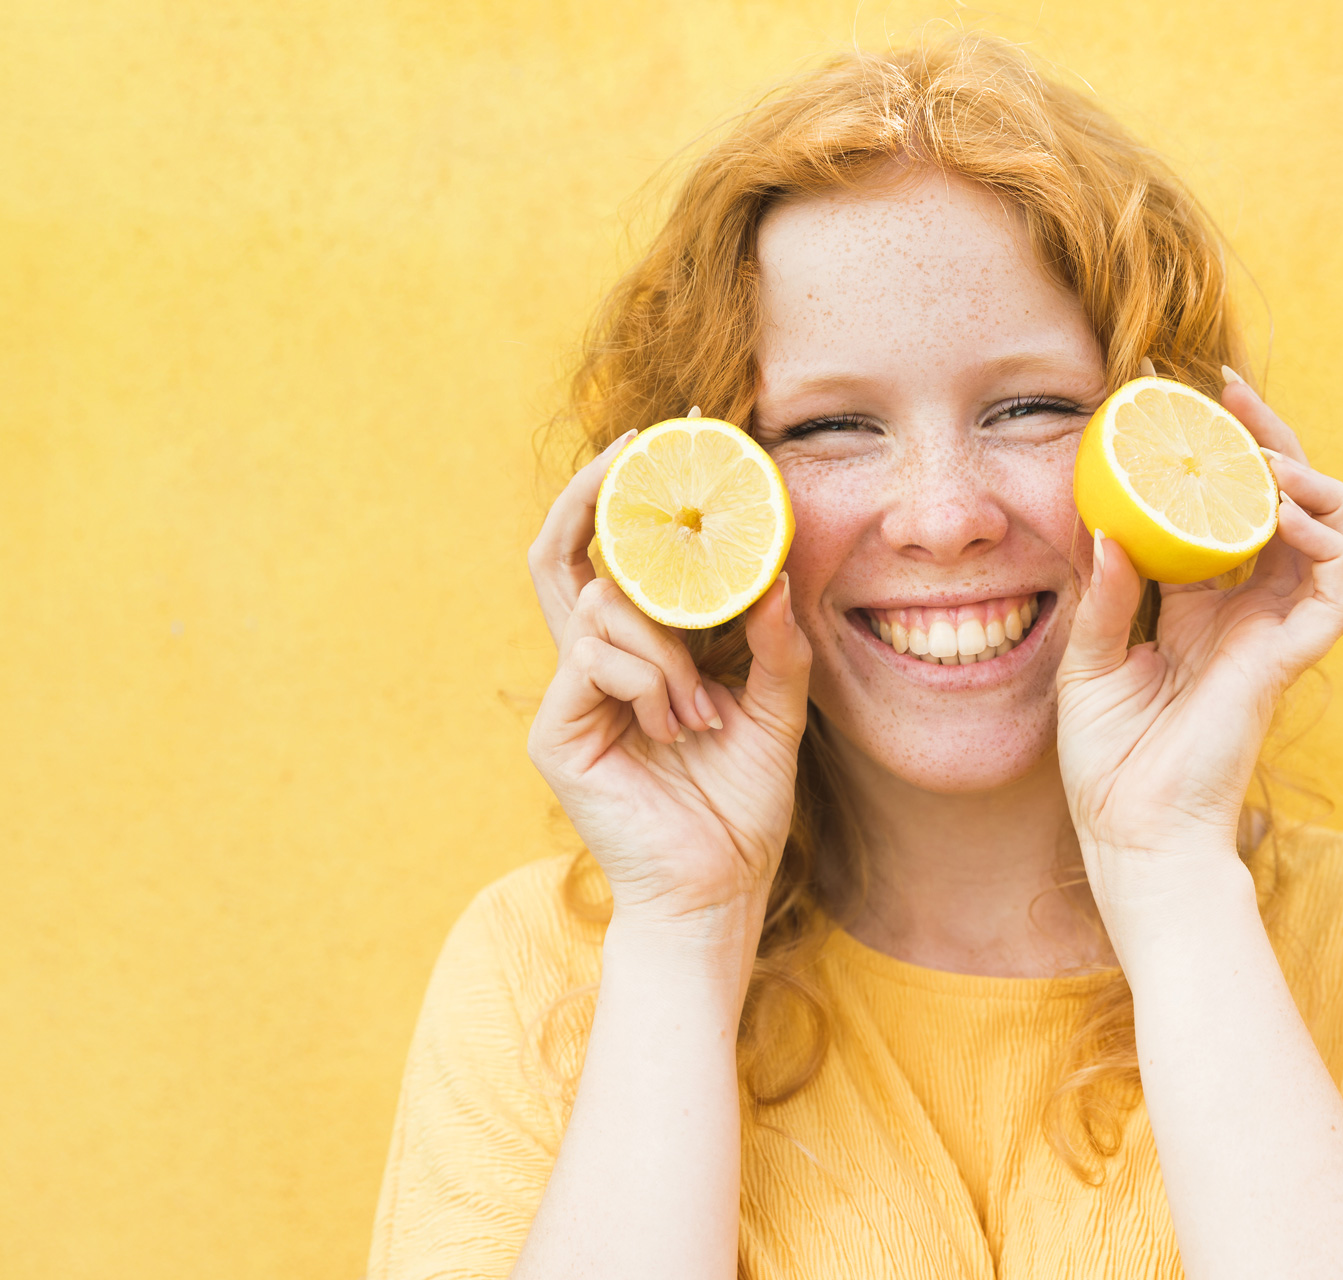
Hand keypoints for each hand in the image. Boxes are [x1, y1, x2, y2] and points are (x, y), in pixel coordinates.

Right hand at [525, 435, 812, 936]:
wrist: (717, 891)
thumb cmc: (742, 807)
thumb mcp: (778, 712)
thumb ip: (777, 645)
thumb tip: (779, 574)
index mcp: (643, 652)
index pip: (618, 558)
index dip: (627, 496)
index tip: (667, 440)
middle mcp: (596, 663)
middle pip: (566, 554)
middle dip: (597, 492)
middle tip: (639, 449)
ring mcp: (572, 696)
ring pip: (600, 606)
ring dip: (665, 646)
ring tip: (703, 711)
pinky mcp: (557, 732)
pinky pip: (594, 660)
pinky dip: (649, 680)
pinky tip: (678, 725)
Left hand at [1055, 375, 1342, 930]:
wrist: (1130, 836)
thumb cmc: (1108, 763)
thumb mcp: (1089, 661)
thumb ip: (1107, 593)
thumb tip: (1111, 525)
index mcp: (1203, 608)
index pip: (1230, 513)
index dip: (1224, 456)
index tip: (1192, 399)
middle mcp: (1250, 613)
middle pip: (1289, 505)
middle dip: (1272, 441)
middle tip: (1232, 393)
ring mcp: (1276, 635)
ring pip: (1337, 536)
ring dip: (1311, 484)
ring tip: (1263, 456)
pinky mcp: (1289, 661)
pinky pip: (1338, 590)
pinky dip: (1324, 541)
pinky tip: (1282, 514)